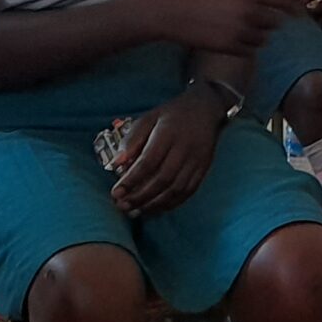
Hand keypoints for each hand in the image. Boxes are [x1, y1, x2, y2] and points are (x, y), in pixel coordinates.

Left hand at [111, 88, 224, 215]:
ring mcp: (197, 160)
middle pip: (162, 179)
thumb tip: (117, 164)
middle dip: (140, 197)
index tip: (116, 193)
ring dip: (154, 204)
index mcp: (168, 134)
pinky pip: (188, 192)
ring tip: (135, 212)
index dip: (131, 180)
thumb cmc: (171, 115)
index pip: (148, 162)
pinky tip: (156, 208)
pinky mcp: (204, 169)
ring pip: (176, 189)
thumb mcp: (148, 118)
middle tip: (122, 206)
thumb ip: (132, 140)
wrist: (205, 109)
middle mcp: (184, 148)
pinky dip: (171, 203)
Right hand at [156, 0, 294, 54]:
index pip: (283, 2)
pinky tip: (231, 40)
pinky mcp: (231, 46)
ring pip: (264, 39)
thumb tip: (270, 3)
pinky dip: (245, 47)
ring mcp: (241, 30)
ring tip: (239, 31)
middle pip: (276, 23)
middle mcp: (250, 10)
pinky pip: (250, 51)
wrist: (172, 10)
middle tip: (257, 23)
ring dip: (257, 36)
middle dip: (269, 23)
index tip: (297, 15)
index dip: (292, 9)